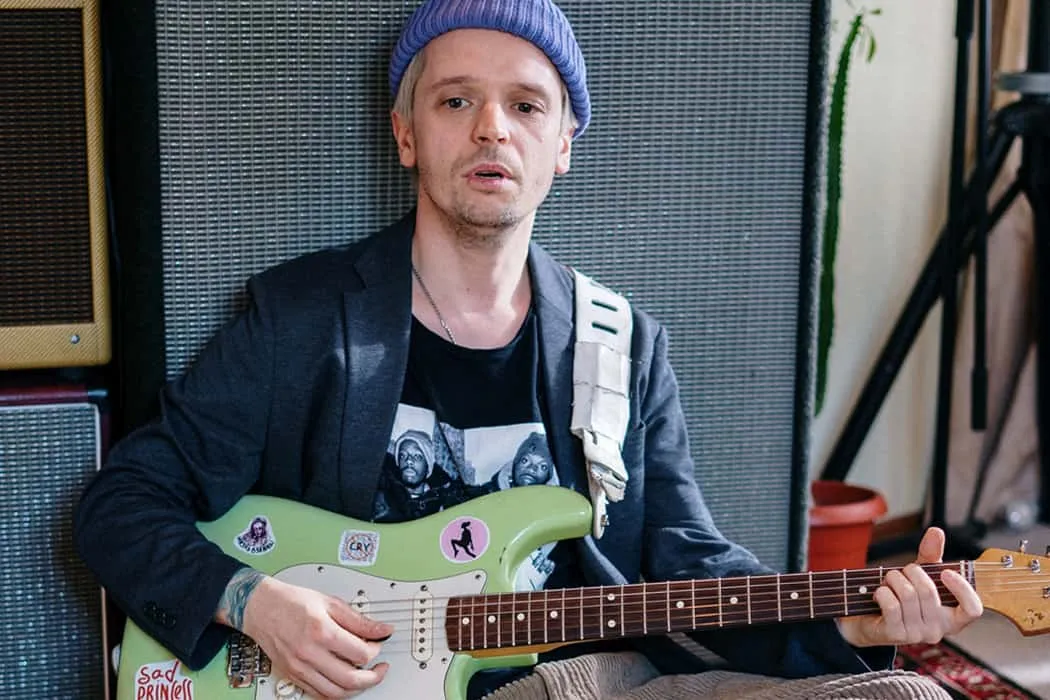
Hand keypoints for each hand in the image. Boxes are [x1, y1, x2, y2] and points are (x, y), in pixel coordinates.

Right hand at [242, 576, 393, 698]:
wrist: (260, 607)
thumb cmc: (292, 602)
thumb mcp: (330, 603)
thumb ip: (359, 620)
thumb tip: (382, 630)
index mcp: (322, 631)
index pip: (361, 653)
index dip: (376, 650)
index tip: (378, 644)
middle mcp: (309, 653)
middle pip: (350, 679)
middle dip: (373, 677)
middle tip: (380, 669)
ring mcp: (299, 668)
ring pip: (335, 693)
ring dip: (356, 688)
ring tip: (365, 677)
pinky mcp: (292, 675)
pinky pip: (319, 694)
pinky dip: (336, 692)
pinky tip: (344, 681)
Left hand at [836, 527, 982, 647]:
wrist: (871, 617)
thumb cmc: (902, 596)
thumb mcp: (920, 575)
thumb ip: (931, 554)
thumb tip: (936, 531)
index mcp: (952, 617)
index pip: (973, 609)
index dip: (963, 589)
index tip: (946, 572)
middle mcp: (938, 630)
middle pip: (929, 591)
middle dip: (911, 572)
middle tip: (902, 572)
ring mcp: (918, 635)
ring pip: (908, 595)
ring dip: (894, 579)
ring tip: (889, 580)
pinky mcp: (897, 635)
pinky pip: (892, 604)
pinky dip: (882, 591)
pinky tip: (880, 593)